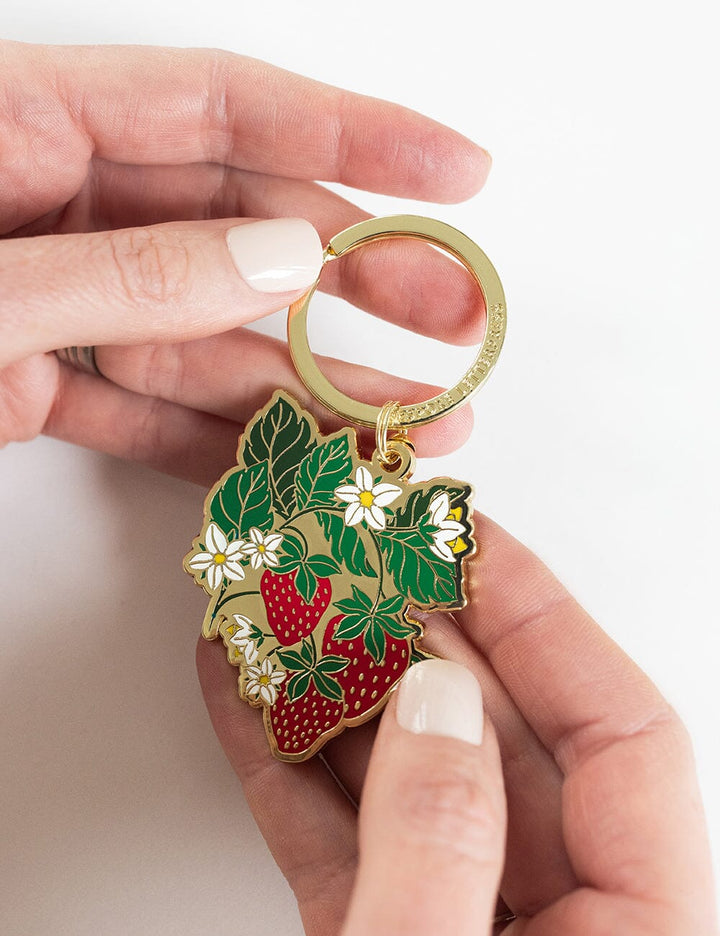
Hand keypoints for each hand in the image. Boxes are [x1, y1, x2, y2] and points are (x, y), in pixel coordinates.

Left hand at [0, 40, 489, 474]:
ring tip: (408, 424)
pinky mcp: (34, 382)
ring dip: (311, 388)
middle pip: (239, 227)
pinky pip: (144, 412)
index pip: (222, 107)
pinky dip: (219, 445)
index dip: (351, 135)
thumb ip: (130, 274)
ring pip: (205, 339)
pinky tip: (302, 466)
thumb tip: (282, 260)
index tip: (455, 171)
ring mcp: (52, 299)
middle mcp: (53, 206)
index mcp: (26, 125)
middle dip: (359, 280)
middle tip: (454, 316)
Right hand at [197, 514, 717, 934]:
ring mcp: (460, 927)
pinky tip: (243, 699)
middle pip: (497, 736)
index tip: (465, 537)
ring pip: (406, 778)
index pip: (619, 733)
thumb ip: (443, 845)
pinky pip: (338, 841)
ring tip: (276, 602)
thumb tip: (433, 700)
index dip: (542, 616)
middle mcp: (559, 917)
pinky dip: (286, 771)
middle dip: (409, 634)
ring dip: (334, 688)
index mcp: (639, 929)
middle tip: (349, 551)